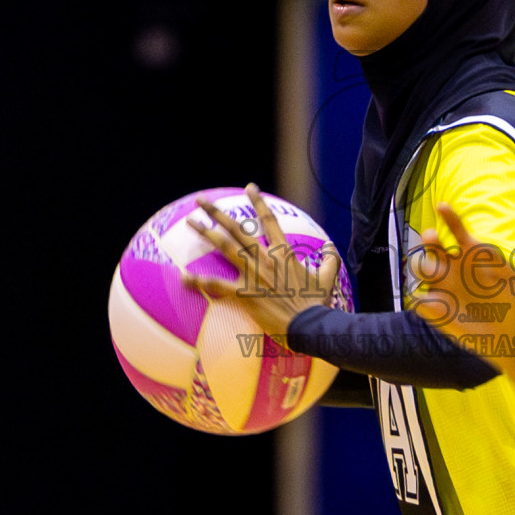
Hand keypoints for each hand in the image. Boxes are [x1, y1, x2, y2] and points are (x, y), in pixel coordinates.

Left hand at [180, 183, 341, 339]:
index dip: (259, 202)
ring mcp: (253, 275)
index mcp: (284, 253)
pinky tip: (183, 277)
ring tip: (190, 222)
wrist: (310, 326)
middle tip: (201, 200)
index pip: (270, 220)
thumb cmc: (317, 304)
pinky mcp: (244, 294)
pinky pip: (217, 285)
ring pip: (225, 247)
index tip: (250, 188)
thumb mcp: (327, 278)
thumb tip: (331, 246)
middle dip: (217, 212)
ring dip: (205, 233)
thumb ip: (330, 259)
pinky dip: (199, 281)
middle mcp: (265, 258)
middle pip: (237, 229)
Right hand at [410, 201, 514, 348]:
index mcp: (469, 255)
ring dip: (420, 265)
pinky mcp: (435, 310)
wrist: (507, 333)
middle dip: (430, 240)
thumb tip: (482, 250)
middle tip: (432, 237)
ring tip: (429, 268)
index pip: (456, 231)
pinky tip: (432, 304)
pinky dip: (420, 300)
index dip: (449, 218)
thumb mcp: (512, 282)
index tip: (442, 206)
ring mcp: (441, 287)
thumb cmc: (511, 302)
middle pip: (432, 247)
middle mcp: (451, 268)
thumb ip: (500, 266)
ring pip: (420, 269)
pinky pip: (419, 302)